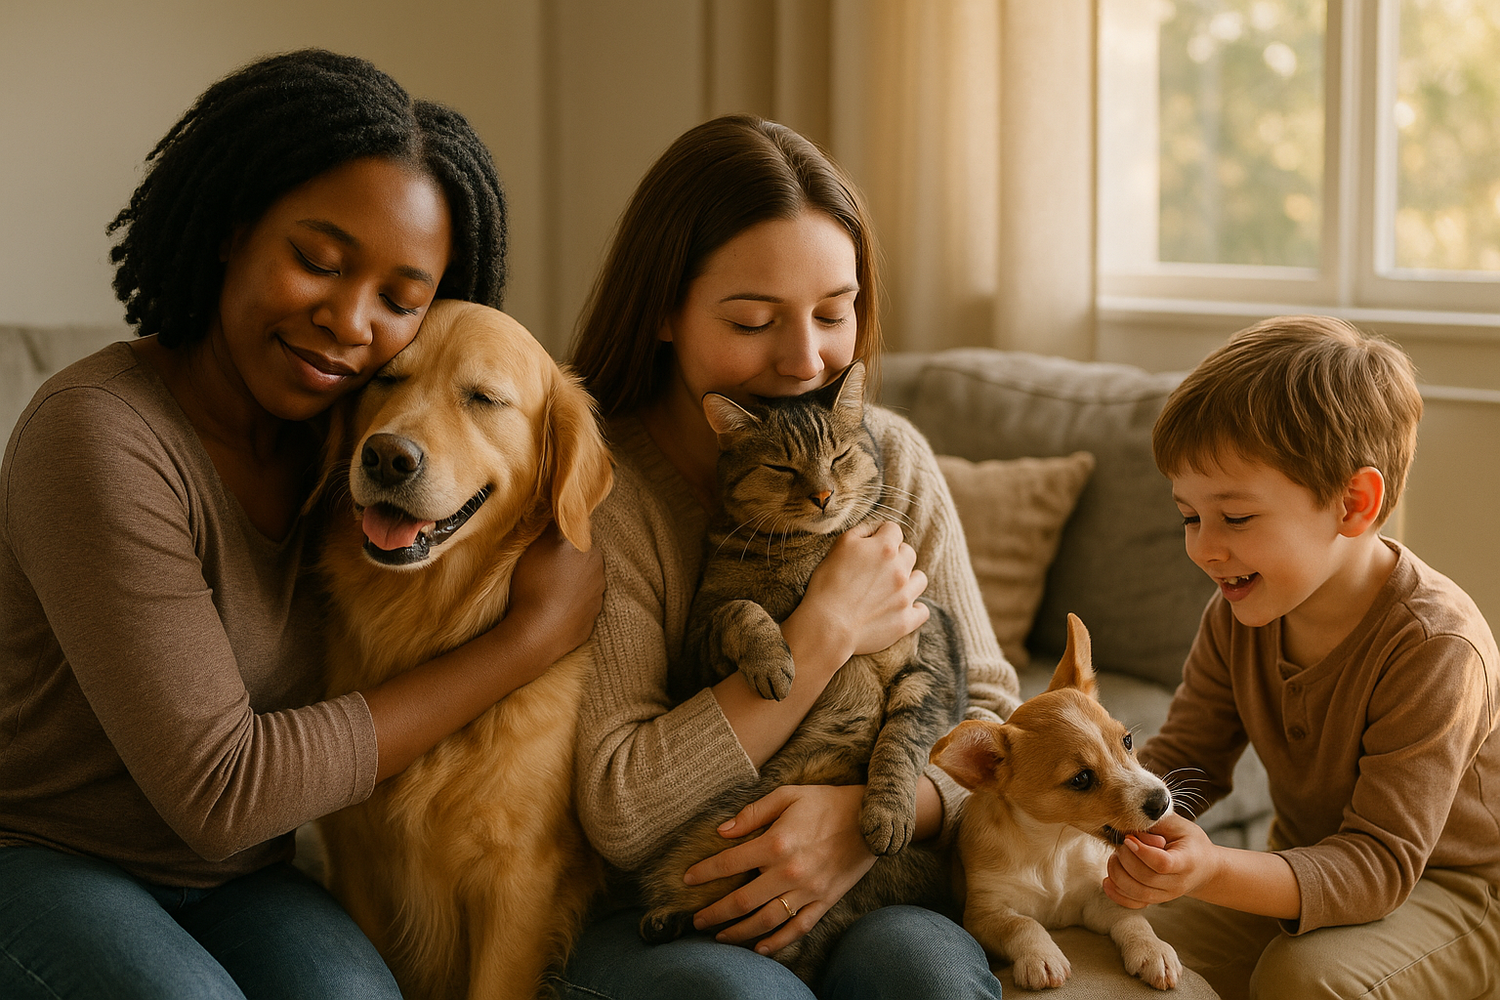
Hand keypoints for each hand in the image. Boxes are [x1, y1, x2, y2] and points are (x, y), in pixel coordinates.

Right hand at [505, 522, 604, 663]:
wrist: (537, 634)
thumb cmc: (535, 585)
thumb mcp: (540, 544)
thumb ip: (556, 524)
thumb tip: (564, 505)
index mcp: (590, 551)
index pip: (581, 534)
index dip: (566, 536)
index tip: (551, 541)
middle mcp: (599, 574)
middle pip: (585, 559)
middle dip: (570, 559)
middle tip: (546, 566)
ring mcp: (596, 600)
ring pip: (585, 584)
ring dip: (571, 584)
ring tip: (547, 590)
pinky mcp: (589, 622)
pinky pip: (580, 608)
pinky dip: (569, 607)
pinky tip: (553, 609)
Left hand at [684, 784, 875, 954]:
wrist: (873, 818)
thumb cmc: (826, 802)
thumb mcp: (787, 795)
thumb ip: (752, 813)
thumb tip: (722, 831)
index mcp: (776, 843)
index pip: (729, 863)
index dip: (704, 873)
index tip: (687, 879)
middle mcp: (789, 872)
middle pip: (742, 901)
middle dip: (714, 913)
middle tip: (696, 920)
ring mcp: (808, 891)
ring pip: (766, 921)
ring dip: (739, 933)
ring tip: (720, 937)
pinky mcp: (825, 901)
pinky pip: (798, 929)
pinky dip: (777, 942)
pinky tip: (760, 948)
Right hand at [797, 521, 928, 659]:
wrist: (828, 625)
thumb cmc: (827, 584)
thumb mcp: (839, 546)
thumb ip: (862, 531)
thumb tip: (876, 529)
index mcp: (885, 548)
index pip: (893, 530)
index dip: (881, 536)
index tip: (871, 547)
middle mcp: (900, 569)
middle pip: (909, 553)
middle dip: (896, 557)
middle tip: (876, 569)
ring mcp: (905, 596)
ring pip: (920, 579)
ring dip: (908, 580)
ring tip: (890, 588)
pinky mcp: (905, 620)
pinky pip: (922, 610)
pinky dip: (914, 608)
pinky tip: (900, 608)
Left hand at [1104, 812, 1217, 908]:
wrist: (1204, 868)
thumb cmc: (1189, 841)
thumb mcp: (1178, 825)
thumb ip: (1156, 821)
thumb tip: (1129, 816)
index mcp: (1187, 862)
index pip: (1162, 864)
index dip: (1142, 852)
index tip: (1129, 838)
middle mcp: (1177, 883)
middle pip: (1145, 878)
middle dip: (1126, 859)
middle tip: (1122, 843)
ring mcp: (1166, 895)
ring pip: (1137, 893)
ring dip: (1118, 874)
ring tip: (1115, 856)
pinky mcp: (1155, 900)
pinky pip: (1133, 904)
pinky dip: (1117, 894)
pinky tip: (1107, 880)